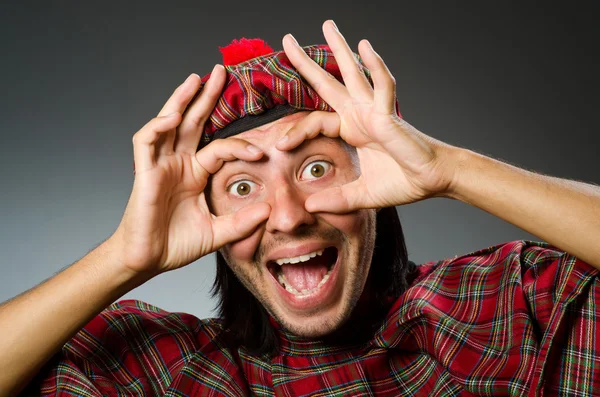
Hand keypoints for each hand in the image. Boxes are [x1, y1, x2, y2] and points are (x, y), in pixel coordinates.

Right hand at [111, 67, 269, 274]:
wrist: (148, 260)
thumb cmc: (177, 244)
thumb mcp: (218, 233)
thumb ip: (241, 223)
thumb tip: (269, 211)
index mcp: (196, 173)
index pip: (220, 147)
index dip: (239, 146)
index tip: (261, 151)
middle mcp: (179, 163)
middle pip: (193, 122)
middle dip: (206, 97)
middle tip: (221, 73)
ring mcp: (160, 165)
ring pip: (169, 123)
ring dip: (181, 100)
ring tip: (196, 79)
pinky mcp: (144, 172)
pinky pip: (146, 142)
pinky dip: (158, 127)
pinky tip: (174, 117)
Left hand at [277, 20, 458, 212]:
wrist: (432, 181)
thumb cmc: (402, 182)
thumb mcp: (361, 194)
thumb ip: (337, 199)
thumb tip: (310, 208)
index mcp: (352, 129)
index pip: (316, 120)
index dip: (295, 131)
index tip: (278, 145)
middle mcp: (360, 114)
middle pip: (328, 83)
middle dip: (306, 63)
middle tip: (287, 40)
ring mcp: (374, 110)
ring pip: (353, 74)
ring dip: (340, 48)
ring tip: (326, 25)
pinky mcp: (390, 114)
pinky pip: (382, 85)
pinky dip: (374, 66)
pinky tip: (364, 46)